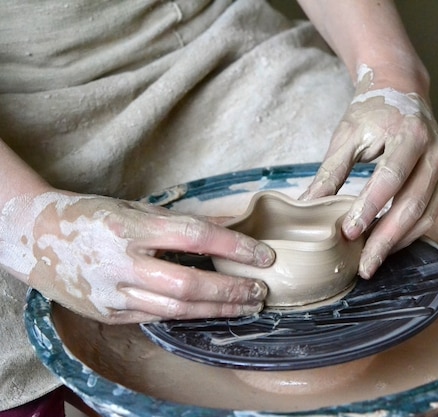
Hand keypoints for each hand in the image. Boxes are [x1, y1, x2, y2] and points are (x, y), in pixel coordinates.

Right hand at [0, 191, 273, 323]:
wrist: (34, 237)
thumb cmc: (92, 216)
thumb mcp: (136, 207)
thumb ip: (182, 220)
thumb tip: (231, 222)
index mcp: (131, 227)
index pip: (194, 236)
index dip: (234, 246)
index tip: (264, 256)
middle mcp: (122, 262)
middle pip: (188, 285)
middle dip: (231, 291)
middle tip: (260, 291)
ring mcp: (113, 292)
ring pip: (175, 309)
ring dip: (217, 309)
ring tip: (246, 305)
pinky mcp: (108, 313)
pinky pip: (157, 317)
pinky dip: (189, 314)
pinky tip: (211, 310)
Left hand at [301, 65, 437, 278]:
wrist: (402, 91)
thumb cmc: (372, 112)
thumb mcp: (347, 135)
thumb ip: (330, 171)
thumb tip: (307, 205)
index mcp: (410, 134)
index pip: (390, 178)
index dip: (369, 208)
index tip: (347, 232)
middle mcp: (435, 152)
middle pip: (411, 204)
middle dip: (385, 239)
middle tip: (363, 265)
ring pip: (425, 216)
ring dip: (397, 242)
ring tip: (372, 260)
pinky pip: (430, 214)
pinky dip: (409, 233)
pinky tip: (387, 244)